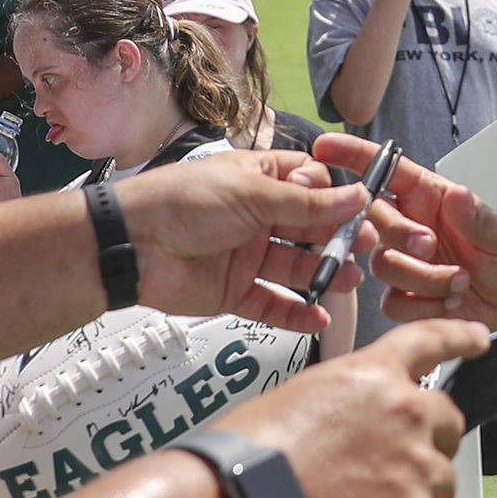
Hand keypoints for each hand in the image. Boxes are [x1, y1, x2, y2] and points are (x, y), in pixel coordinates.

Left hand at [113, 151, 372, 332]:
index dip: (336, 197)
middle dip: (337, 239)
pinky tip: (317, 316)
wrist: (131, 244)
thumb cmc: (182, 202)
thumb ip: (306, 204)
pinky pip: (272, 304)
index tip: (364, 208)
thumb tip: (356, 195)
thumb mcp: (252, 193)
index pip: (310, 185)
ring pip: (295, 268)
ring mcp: (246, 256)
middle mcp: (257, 217)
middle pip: (309, 229)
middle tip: (365, 248)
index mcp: (259, 181)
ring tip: (346, 280)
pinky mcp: (234, 292)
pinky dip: (295, 313)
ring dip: (322, 274)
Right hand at [217, 319, 486, 497]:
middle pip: (448, 426)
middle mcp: (405, 412)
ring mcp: (416, 466)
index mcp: (371, 375)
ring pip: (444, 488)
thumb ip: (344, 406)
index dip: (459, 337)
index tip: (478, 340)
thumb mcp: (297, 398)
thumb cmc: (250, 458)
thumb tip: (352, 435)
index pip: (428, 341)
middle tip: (385, 477)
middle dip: (425, 449)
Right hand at [311, 133, 496, 330]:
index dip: (353, 156)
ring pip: (382, 266)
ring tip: (461, 282)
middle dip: (400, 235)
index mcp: (427, 197)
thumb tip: (457, 196)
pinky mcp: (404, 296)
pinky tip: (451, 303)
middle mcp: (407, 226)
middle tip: (431, 246)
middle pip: (373, 222)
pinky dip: (424, 306)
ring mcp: (403, 262)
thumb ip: (479, 218)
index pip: (384, 171)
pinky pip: (393, 303)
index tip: (324, 146)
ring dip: (424, 278)